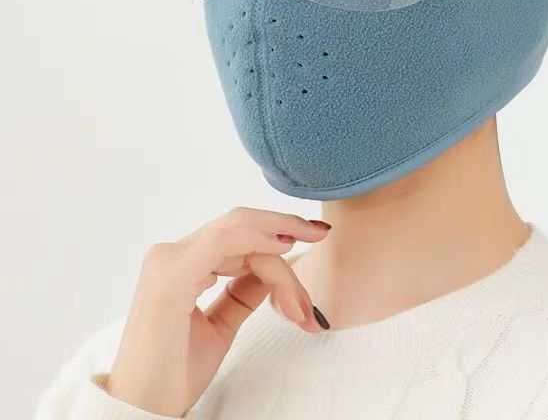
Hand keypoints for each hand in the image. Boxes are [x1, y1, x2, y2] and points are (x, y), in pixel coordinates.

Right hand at [104, 207, 330, 416]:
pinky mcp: (173, 275)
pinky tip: (284, 249)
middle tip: (321, 233)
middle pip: (243, 229)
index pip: (237, 237)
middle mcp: (171, 254)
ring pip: (241, 234)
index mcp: (181, 264)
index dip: (277, 236)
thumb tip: (273, 269)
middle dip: (286, 228)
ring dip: (281, 262)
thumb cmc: (176, 373)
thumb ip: (243, 292)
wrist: (144, 413)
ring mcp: (169, 261)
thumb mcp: (221, 324)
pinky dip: (259, 240)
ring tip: (301, 301)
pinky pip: (225, 241)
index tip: (315, 243)